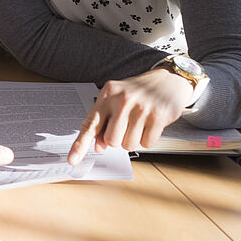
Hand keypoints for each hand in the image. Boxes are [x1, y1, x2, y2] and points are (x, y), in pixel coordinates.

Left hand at [67, 69, 194, 164]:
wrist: (168, 80)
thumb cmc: (138, 92)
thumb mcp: (116, 100)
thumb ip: (104, 121)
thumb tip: (98, 146)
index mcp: (108, 94)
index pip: (90, 124)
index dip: (80, 145)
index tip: (73, 160)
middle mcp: (122, 100)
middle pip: (111, 141)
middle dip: (118, 139)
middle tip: (126, 125)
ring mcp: (141, 108)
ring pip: (128, 145)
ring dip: (133, 139)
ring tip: (139, 123)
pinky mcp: (158, 116)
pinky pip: (147, 144)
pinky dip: (148, 139)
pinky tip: (150, 124)